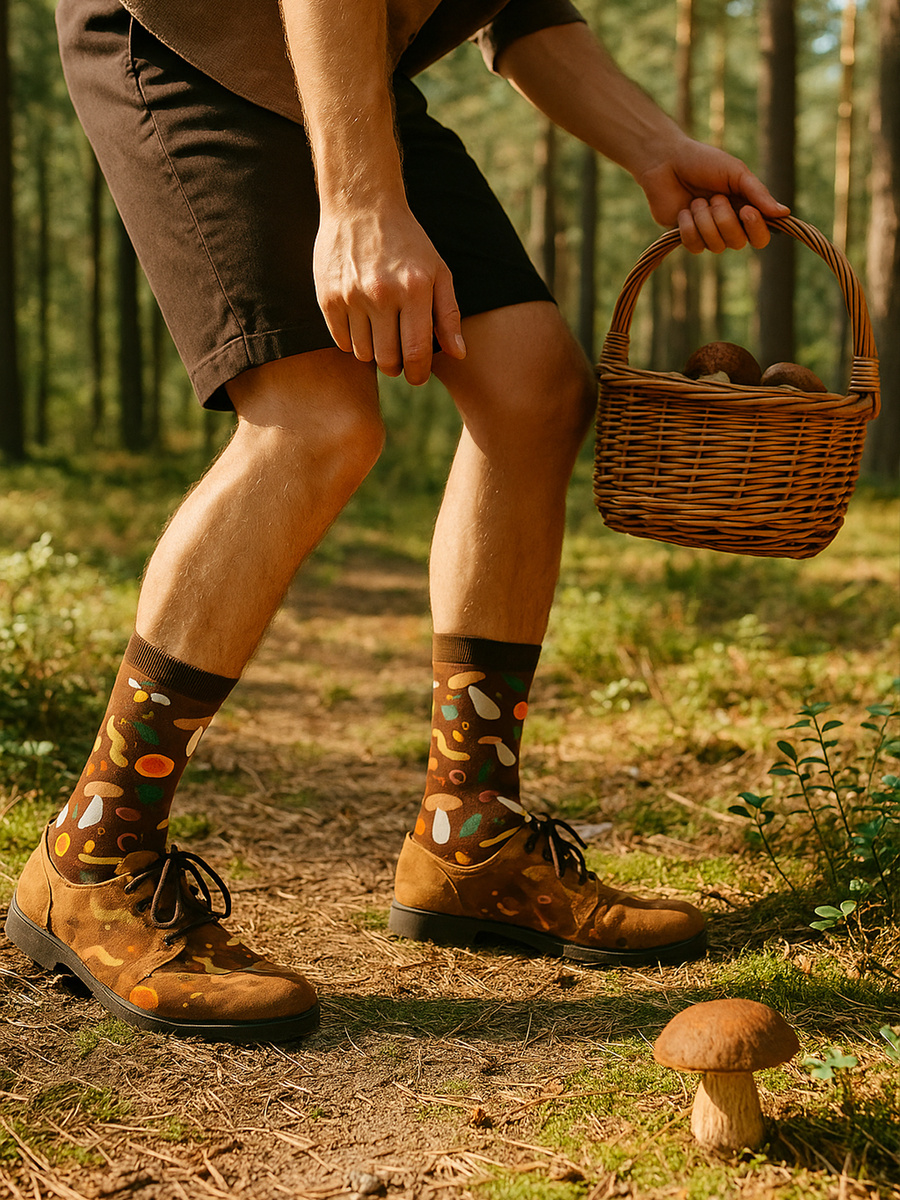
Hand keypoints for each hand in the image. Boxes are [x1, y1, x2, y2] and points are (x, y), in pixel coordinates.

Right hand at [313, 201, 465, 385]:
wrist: (362, 205)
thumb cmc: (408, 242)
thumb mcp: (437, 271)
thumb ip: (448, 315)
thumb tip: (458, 355)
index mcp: (414, 289)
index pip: (417, 353)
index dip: (418, 374)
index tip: (418, 377)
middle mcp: (382, 294)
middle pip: (388, 360)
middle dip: (396, 367)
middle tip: (399, 357)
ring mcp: (352, 295)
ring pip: (364, 354)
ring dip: (374, 353)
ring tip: (381, 334)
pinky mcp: (328, 296)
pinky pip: (341, 340)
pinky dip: (352, 341)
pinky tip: (362, 324)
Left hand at [638, 137, 789, 252]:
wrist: (667, 162)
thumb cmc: (703, 162)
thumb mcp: (736, 172)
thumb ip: (758, 193)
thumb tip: (784, 213)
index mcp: (746, 210)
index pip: (760, 237)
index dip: (756, 229)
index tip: (747, 210)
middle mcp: (729, 226)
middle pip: (738, 243)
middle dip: (725, 220)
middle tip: (714, 197)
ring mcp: (708, 234)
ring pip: (716, 246)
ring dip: (705, 220)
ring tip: (696, 201)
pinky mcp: (687, 237)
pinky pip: (695, 246)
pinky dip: (689, 227)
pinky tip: (685, 211)